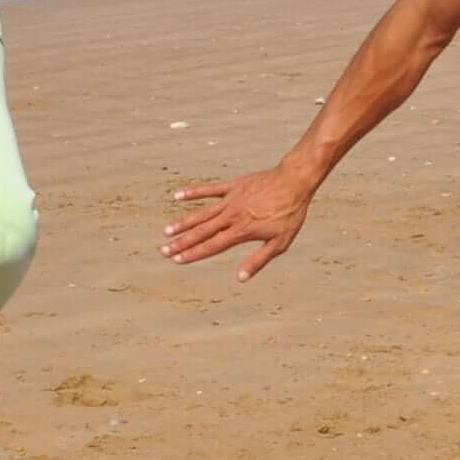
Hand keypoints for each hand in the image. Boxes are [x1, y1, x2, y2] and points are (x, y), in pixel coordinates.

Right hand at [164, 160, 316, 280]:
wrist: (294, 182)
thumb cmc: (289, 214)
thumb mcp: (280, 242)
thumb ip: (259, 260)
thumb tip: (241, 278)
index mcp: (241, 231)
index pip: (212, 246)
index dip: (193, 254)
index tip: (178, 260)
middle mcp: (231, 216)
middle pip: (202, 232)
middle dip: (182, 242)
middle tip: (164, 250)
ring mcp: (230, 200)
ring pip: (201, 213)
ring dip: (183, 223)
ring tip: (167, 231)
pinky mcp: (233, 186)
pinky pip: (209, 189)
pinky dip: (193, 192)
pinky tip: (178, 196)